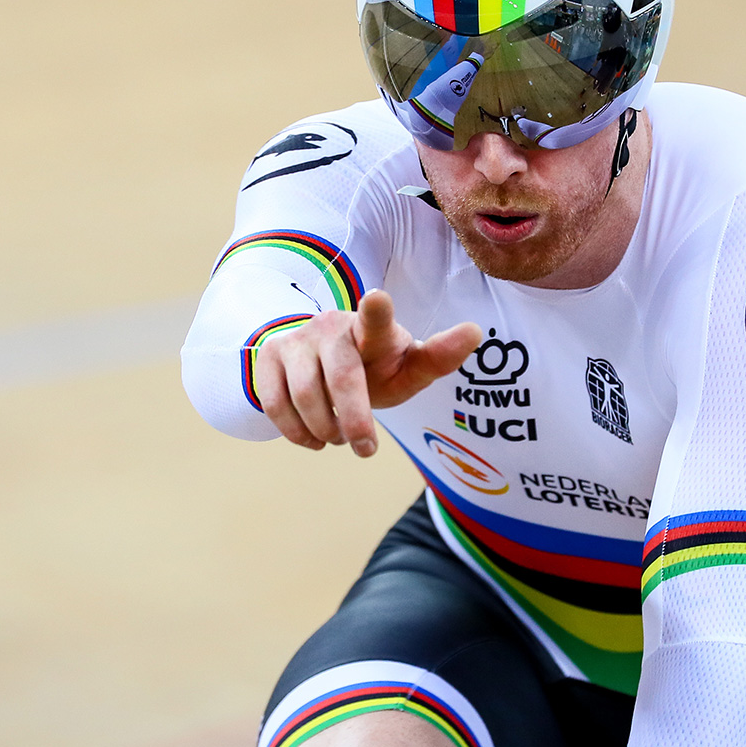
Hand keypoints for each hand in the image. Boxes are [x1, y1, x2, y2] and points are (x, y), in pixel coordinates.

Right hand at [252, 289, 480, 456]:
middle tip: (367, 448)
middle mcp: (332, 327)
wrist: (318, 359)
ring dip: (326, 429)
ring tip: (339, 437)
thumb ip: (439, 356)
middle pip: (342, 379)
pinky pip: (275, 402)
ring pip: (306, 395)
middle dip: (355, 419)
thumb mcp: (407, 367)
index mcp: (372, 329)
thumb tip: (477, 330)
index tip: (378, 298)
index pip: (377, 319)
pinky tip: (313, 439)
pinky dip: (296, 432)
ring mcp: (297, 340)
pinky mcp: (268, 356)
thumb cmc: (375, 367)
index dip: (377, 311)